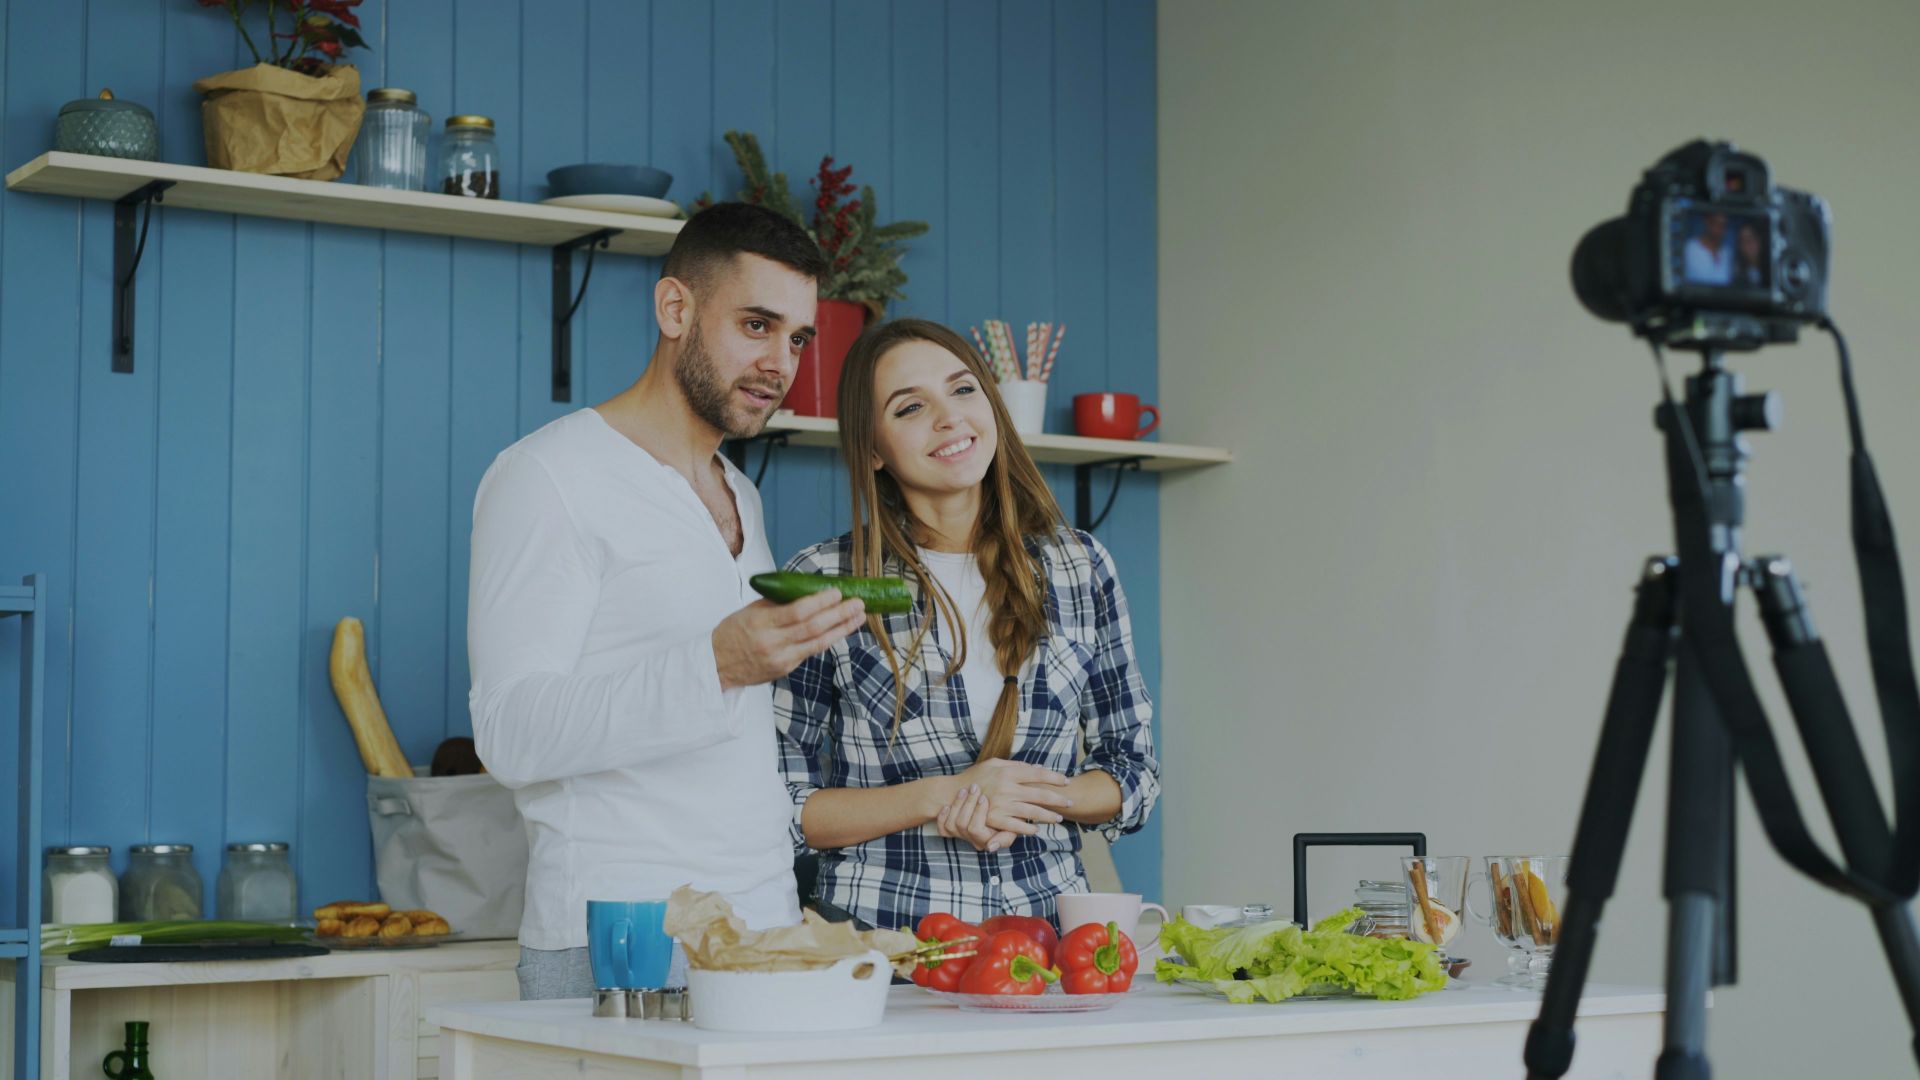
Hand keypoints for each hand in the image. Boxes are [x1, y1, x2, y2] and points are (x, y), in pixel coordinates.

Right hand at [711, 590, 864, 688]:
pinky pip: (810, 652)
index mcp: (760, 623)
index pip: (796, 612)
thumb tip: (807, 589)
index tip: (836, 592)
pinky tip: (842, 630)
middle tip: (858, 602)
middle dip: (839, 614)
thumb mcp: (750, 611)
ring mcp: (780, 659)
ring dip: (842, 629)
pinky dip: (828, 639)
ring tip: (859, 616)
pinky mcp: (785, 669)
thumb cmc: (733, 632)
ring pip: (817, 643)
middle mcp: (772, 643)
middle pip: (812, 628)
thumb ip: (777, 602)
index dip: (819, 602)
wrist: (716, 665)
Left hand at [934, 784, 1018, 852]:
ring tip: (965, 790)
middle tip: (975, 787)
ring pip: (951, 824)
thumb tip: (990, 847)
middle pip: (962, 825)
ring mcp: (962, 836)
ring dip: (957, 804)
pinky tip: (948, 804)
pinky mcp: (952, 832)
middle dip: (967, 803)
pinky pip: (942, 829)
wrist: (998, 804)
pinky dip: (942, 816)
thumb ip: (1007, 835)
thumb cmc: (1010, 813)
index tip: (984, 797)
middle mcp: (974, 841)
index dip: (978, 813)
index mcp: (988, 840)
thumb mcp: (1015, 823)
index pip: (976, 829)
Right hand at [953, 759, 1072, 836]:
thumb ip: (1014, 765)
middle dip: (1057, 798)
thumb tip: (1034, 767)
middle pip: (1039, 793)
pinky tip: (1037, 829)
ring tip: (1058, 818)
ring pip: (1032, 811)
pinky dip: (1028, 828)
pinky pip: (1016, 825)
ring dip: (1048, 816)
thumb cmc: (975, 776)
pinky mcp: (995, 819)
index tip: (1066, 781)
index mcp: (1007, 771)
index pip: (1037, 773)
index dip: (1054, 778)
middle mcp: (1006, 787)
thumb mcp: (994, 764)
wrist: (953, 794)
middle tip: (1070, 802)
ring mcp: (1001, 804)